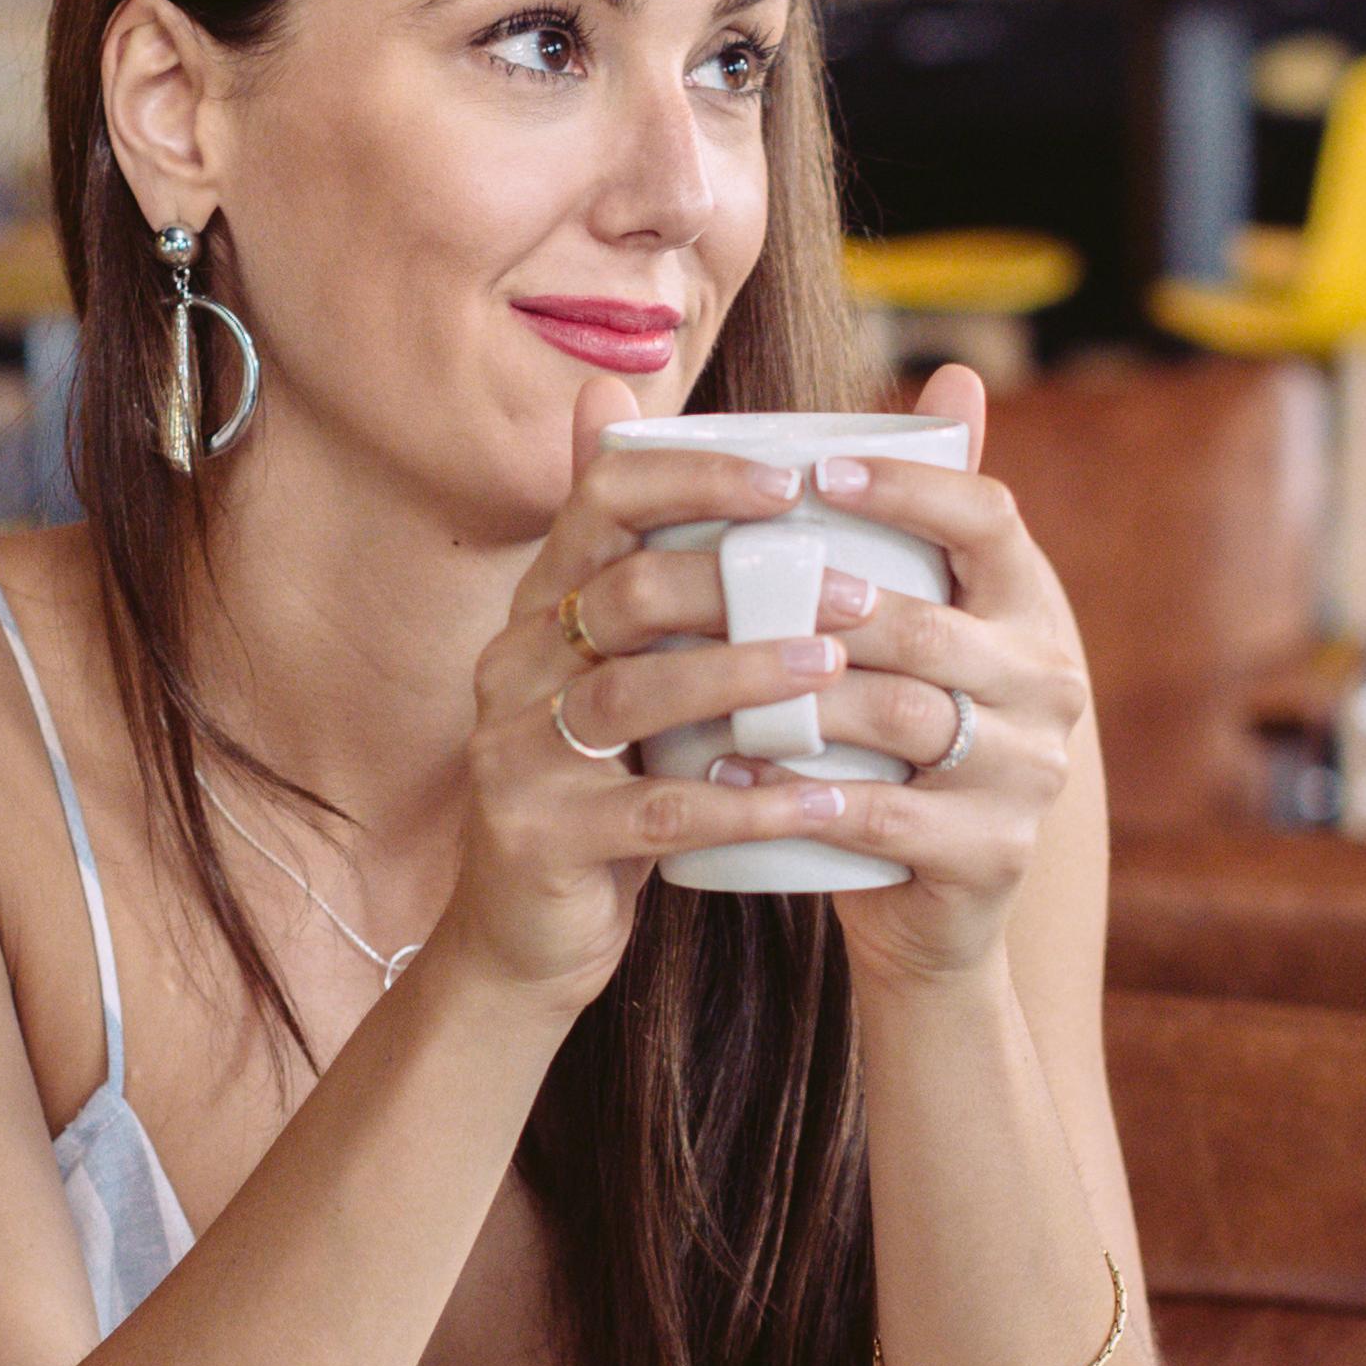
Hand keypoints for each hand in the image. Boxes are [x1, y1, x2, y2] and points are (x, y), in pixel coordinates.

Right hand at [421, 379, 875, 1010]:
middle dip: (743, 582)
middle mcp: (513, 665)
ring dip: (745, 677)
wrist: (525, 937)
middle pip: (623, 592)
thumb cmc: (606, 787)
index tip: (791, 483)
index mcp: (540, 608)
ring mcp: (514, 753)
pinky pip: (656, 812)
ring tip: (834, 671)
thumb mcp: (625, 677)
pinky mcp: (537, 838)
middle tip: (852, 594)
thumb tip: (682, 428)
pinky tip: (821, 801)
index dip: (692, 478)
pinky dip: (745, 804)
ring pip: (634, 695)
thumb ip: (666, 581)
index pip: (600, 500)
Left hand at [696, 364, 1091, 988]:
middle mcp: (1048, 681)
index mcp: (1029, 606)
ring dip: (804, 699)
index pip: (990, 518)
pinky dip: (807, 798)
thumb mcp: (917, 625)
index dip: (912, 488)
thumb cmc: (896, 738)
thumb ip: (921, 512)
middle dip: (833, 602)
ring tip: (715, 681)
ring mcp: (1028, 772)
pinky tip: (736, 782)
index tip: (818, 473)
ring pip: (907, 716)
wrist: (929, 904)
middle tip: (740, 585)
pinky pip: (890, 816)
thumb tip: (951, 373)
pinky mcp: (989, 853)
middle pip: (933, 625)